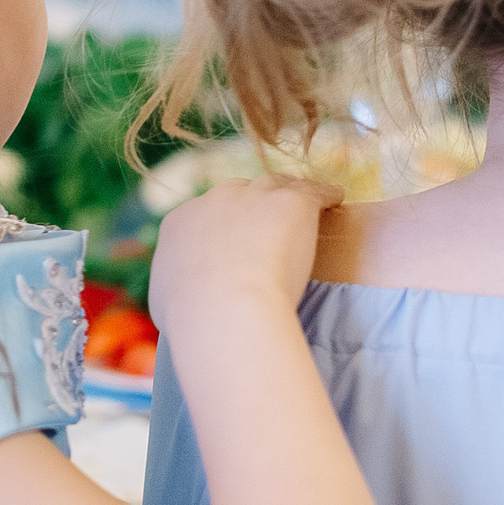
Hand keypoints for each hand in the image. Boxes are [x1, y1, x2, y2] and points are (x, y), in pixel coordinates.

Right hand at [148, 176, 341, 334]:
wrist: (224, 309)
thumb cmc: (194, 319)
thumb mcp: (168, 300)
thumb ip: (177, 287)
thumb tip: (183, 295)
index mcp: (181, 222)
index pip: (206, 213)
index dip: (223, 225)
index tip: (235, 240)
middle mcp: (215, 200)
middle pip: (240, 192)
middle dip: (254, 203)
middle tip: (271, 221)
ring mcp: (254, 198)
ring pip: (277, 186)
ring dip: (290, 192)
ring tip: (309, 201)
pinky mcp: (291, 203)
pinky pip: (313, 193)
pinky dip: (324, 195)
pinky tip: (335, 199)